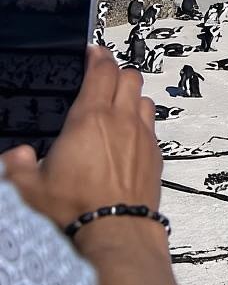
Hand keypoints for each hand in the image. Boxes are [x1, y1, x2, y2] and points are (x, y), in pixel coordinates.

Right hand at [2, 46, 160, 234]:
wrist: (116, 231)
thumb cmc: (75, 208)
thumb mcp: (29, 187)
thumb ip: (16, 165)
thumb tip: (14, 156)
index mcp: (89, 119)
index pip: (101, 70)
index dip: (98, 56)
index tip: (93, 53)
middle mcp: (121, 121)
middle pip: (129, 77)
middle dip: (115, 72)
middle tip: (102, 77)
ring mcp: (143, 136)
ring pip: (144, 98)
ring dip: (131, 96)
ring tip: (116, 107)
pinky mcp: (156, 154)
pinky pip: (152, 126)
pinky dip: (142, 123)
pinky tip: (128, 137)